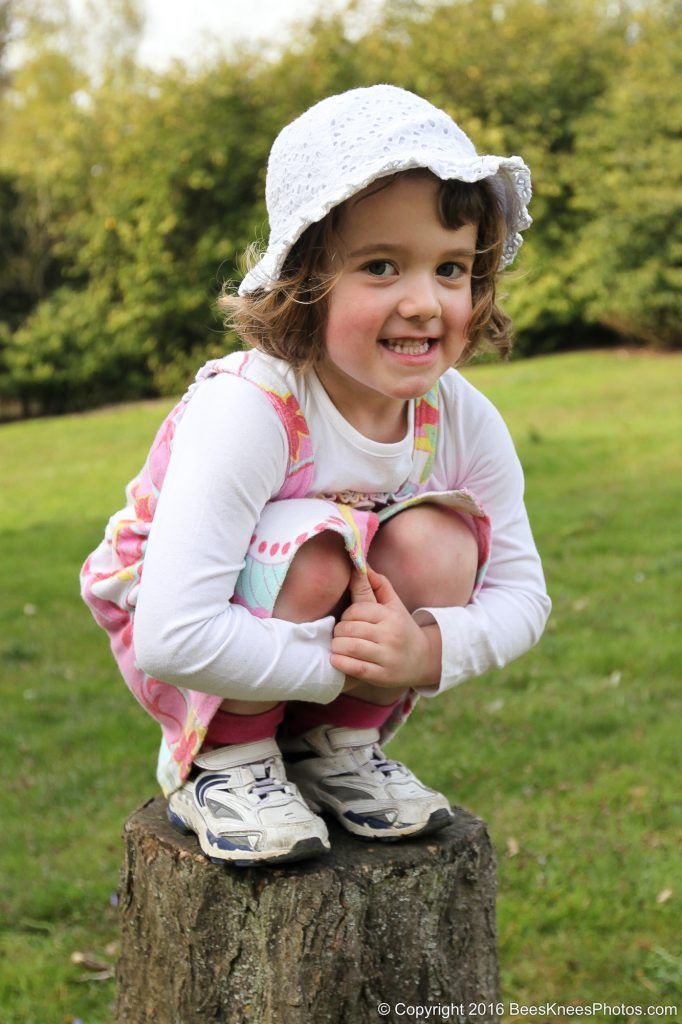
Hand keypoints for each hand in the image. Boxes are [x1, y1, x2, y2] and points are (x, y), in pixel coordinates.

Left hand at [331, 565, 439, 688]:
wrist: (423, 659)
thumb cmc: (402, 628)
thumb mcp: (394, 604)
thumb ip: (378, 584)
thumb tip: (360, 563)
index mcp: (390, 616)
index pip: (356, 610)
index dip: (346, 615)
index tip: (349, 621)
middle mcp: (390, 635)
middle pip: (349, 629)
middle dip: (339, 632)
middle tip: (341, 635)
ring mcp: (387, 657)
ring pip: (349, 647)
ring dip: (336, 647)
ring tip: (338, 646)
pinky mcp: (382, 676)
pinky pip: (354, 668)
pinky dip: (340, 662)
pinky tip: (338, 659)